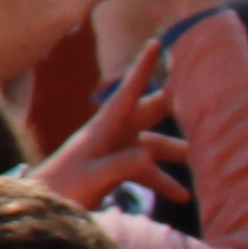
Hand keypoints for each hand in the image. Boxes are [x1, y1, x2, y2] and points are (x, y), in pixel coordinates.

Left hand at [30, 44, 192, 211]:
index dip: (143, 67)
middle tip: (199, 90)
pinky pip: (147, 171)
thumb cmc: (62, 188)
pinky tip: (183, 197)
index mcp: (104, 126)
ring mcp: (117, 149)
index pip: (127, 91)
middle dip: (173, 102)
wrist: (43, 206)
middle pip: (148, 112)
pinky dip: (165, 182)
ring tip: (204, 159)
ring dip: (175, 151)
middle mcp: (113, 133)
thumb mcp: (92, 177)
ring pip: (154, 145)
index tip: (156, 42)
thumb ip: (120, 165)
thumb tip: (150, 156)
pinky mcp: (118, 169)